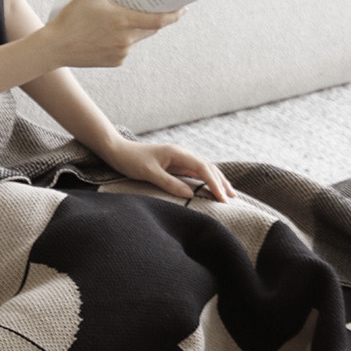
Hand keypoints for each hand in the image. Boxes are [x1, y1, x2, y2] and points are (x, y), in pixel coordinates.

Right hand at [44, 0, 186, 68]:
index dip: (174, 15)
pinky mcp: (115, 62)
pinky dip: (123, 40)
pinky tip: (110, 34)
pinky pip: (126, 49)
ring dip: (136, 29)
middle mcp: (126, 40)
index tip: (183, 9)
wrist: (56, 47)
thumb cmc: (72, 17)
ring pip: (137, 39)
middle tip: (156, 7)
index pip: (159, 20)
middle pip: (150, 29)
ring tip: (123, 19)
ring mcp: (121, 53)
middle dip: (155, 19)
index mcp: (124, 21)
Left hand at [97, 138, 236, 202]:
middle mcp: (182, 154)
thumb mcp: (149, 173)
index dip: (215, 184)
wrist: (118, 151)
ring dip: (216, 181)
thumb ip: (169, 183)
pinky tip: (210, 189)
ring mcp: (179, 159)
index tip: (222, 199)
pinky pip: (195, 173)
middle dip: (221, 182)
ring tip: (228, 194)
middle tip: (232, 199)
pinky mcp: (174, 165)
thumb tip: (190, 193)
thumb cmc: (131, 160)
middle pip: (209, 168)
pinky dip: (206, 181)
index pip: (203, 168)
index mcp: (178, 153)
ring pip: (204, 169)